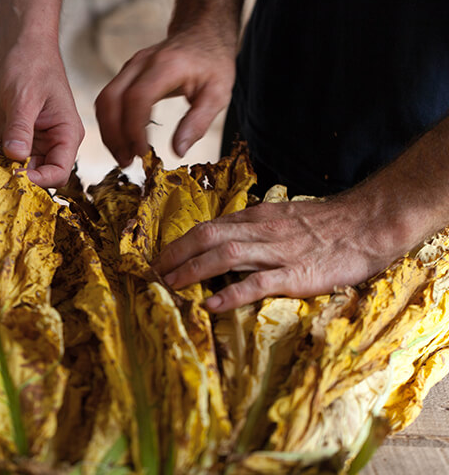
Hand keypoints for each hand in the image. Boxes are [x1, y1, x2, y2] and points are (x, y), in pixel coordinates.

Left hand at [0, 37, 83, 187]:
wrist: (22, 46)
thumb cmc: (30, 65)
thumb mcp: (23, 98)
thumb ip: (20, 129)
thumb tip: (16, 157)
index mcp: (67, 133)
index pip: (60, 173)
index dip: (38, 181)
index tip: (14, 177)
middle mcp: (56, 142)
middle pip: (43, 177)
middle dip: (23, 180)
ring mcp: (38, 141)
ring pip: (27, 171)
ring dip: (10, 173)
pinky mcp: (21, 137)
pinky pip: (13, 159)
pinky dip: (2, 163)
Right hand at [95, 27, 234, 166]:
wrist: (204, 32)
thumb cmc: (213, 62)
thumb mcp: (218, 93)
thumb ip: (198, 122)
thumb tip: (178, 150)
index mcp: (166, 66)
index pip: (137, 98)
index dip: (134, 129)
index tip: (142, 153)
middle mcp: (141, 63)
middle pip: (111, 99)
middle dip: (113, 135)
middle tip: (126, 161)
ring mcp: (130, 67)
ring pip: (104, 100)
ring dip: (108, 131)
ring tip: (123, 155)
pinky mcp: (126, 73)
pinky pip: (108, 99)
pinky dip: (110, 122)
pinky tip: (122, 140)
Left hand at [154, 194, 407, 311]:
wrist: (368, 222)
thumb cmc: (327, 223)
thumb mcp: (283, 217)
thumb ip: (255, 228)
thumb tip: (225, 240)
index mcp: (256, 218)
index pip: (208, 227)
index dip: (180, 242)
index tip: (160, 257)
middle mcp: (261, 231)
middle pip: (207, 237)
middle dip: (175, 254)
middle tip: (153, 272)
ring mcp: (278, 252)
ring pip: (225, 256)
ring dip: (192, 271)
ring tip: (170, 285)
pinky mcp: (297, 275)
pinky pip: (259, 283)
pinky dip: (232, 294)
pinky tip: (212, 305)